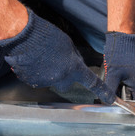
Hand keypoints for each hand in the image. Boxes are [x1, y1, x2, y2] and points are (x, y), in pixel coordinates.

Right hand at [0, 9, 115, 103]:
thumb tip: (75, 66)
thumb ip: (74, 58)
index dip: (102, 91)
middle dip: (64, 76)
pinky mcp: (32, 82)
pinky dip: (37, 72)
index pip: (92, 82)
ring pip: (52, 81)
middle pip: (67, 84)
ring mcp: (46, 82)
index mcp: (73, 68)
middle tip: (57, 62)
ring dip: (49, 72)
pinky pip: (38, 80)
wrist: (24, 37)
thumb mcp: (68, 45)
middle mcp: (61, 78)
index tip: (110, 99)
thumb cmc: (47, 36)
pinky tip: (34, 61)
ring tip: (42, 57)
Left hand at [103, 32, 134, 99]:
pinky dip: (126, 81)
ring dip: (125, 88)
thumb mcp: (112, 73)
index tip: (121, 105)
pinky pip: (134, 79)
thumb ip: (110, 89)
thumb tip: (108, 101)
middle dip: (126, 96)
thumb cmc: (118, 54)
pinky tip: (118, 78)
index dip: (131, 105)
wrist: (122, 36)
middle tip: (115, 95)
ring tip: (115, 85)